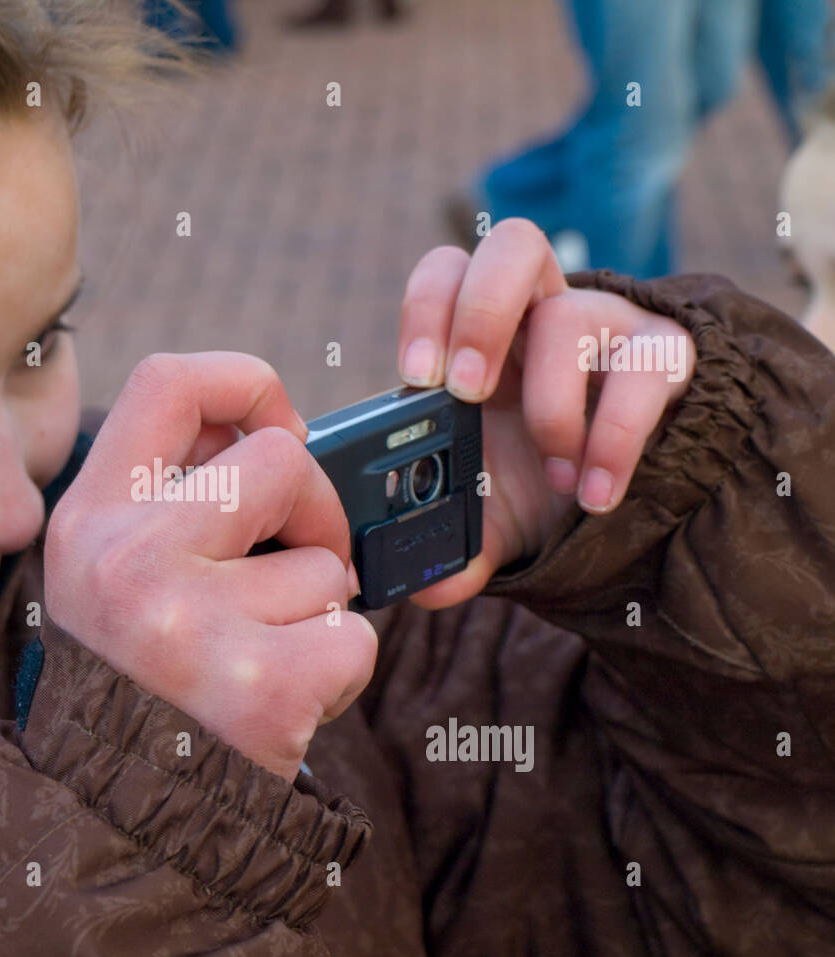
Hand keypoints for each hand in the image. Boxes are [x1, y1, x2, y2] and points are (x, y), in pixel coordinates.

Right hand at [44, 351, 378, 781]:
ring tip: (261, 656)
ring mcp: (193, 624)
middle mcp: (130, 559)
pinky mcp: (263, 687)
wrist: (118, 813)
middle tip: (302, 559)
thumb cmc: (137, 677)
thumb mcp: (111, 572)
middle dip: (316, 509)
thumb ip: (175, 498)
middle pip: (280, 459)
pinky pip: (352, 635)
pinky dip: (338, 667)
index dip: (244, 383)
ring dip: (316, 610)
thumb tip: (282, 434)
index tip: (280, 427)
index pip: (168, 381)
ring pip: (327, 563)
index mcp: (91, 519)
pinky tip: (285, 699)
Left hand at [394, 219, 696, 609]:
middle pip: (510, 245)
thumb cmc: (539, 482)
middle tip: (466, 393)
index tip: (417, 380)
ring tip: (553, 473)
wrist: (627, 489)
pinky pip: (644, 369)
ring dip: (550, 405)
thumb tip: (421, 587)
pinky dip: (615, 437)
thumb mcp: (488, 516)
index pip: (448, 272)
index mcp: (481, 335)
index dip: (429, 307)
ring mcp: (606, 325)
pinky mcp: (664, 355)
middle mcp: (539, 312)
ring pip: (572, 314)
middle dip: (479, 312)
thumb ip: (451, 544)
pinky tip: (596, 492)